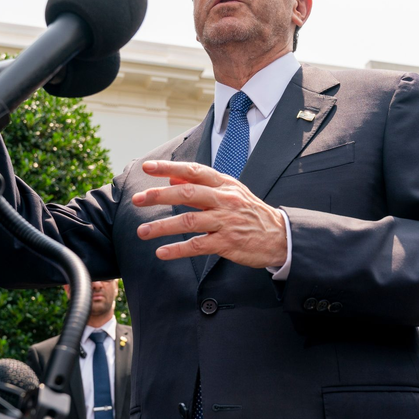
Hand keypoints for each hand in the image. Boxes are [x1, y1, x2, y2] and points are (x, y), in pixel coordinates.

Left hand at [133, 161, 287, 268]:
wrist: (280, 237)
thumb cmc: (252, 213)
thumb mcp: (231, 193)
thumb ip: (201, 186)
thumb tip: (171, 178)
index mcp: (224, 185)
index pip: (193, 171)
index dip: (169, 167)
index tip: (148, 167)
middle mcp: (224, 200)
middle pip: (187, 192)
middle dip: (159, 195)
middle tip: (137, 199)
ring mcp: (226, 221)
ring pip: (189, 220)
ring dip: (163, 226)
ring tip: (143, 231)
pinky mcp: (227, 243)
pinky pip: (198, 245)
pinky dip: (178, 249)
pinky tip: (162, 252)